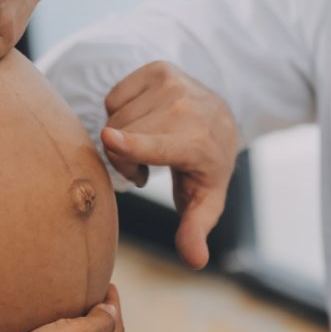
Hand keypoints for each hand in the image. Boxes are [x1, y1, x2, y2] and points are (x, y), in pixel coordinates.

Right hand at [101, 61, 239, 269]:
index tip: (108, 140)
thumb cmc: (206, 167)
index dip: (131, 146)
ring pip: (115, 118)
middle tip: (148, 167)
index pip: (157, 145)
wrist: (222, 118)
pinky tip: (145, 121)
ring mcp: (171, 84)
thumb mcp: (205, 201)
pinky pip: (114, 97)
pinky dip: (122, 113)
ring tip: (149, 144)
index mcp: (195, 143)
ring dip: (123, 137)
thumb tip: (195, 262)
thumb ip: (196, 230)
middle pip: (122, 139)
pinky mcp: (157, 69)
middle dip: (124, 159)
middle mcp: (184, 108)